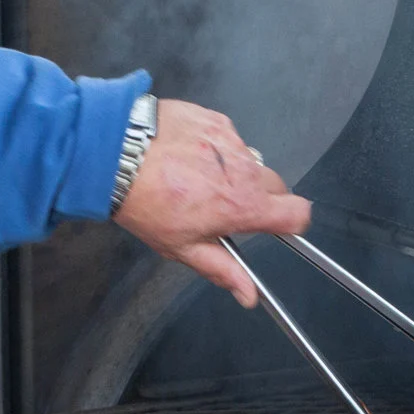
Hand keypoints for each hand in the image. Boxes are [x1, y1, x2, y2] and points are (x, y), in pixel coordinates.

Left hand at [112, 100, 311, 305]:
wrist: (115, 153)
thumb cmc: (145, 202)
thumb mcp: (181, 247)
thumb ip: (222, 269)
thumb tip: (249, 295)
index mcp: (242, 205)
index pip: (297, 213)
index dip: (293, 222)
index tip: (278, 226)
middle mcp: (245, 169)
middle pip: (277, 186)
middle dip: (261, 198)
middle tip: (226, 207)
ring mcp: (232, 139)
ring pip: (251, 161)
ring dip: (235, 172)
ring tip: (198, 179)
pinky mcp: (215, 118)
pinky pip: (229, 138)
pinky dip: (216, 149)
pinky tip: (187, 156)